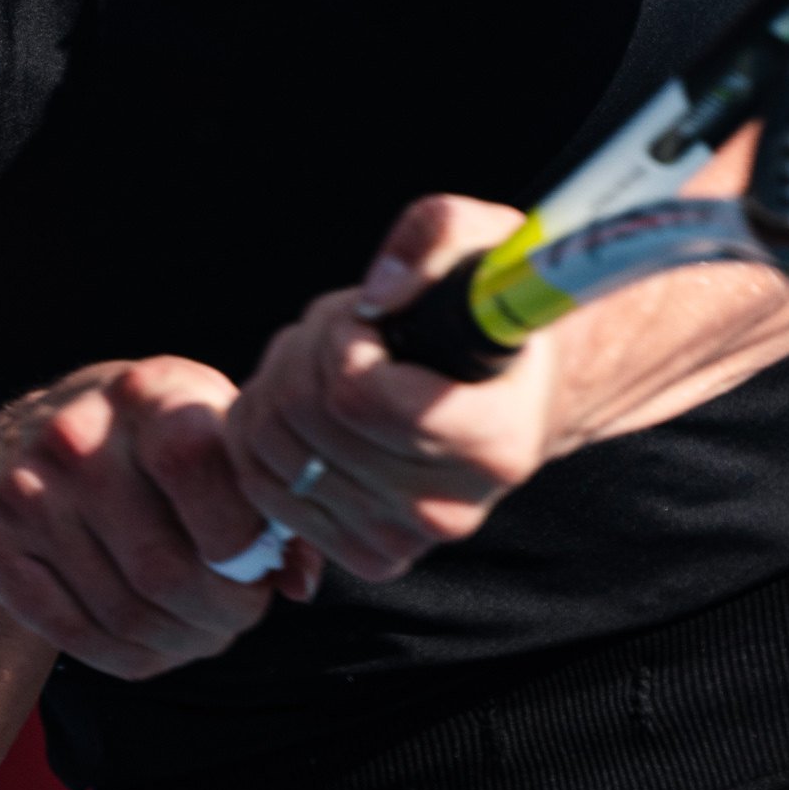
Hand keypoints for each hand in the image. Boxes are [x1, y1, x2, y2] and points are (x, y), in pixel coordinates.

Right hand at [0, 356, 321, 678]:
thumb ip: (269, 503)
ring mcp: (21, 485)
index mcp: (148, 392)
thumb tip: (299, 584)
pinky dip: (124, 658)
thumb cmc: (154, 445)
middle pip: (161, 567)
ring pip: (121, 611)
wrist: (31, 438)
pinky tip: (151, 648)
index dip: (238, 537)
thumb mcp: (215, 439)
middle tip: (238, 619)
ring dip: (178, 644)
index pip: (195, 465)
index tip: (258, 567)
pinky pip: (68, 630)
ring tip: (200, 633)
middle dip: (219, 615)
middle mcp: (75, 431)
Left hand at [227, 196, 569, 581]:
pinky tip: (312, 405)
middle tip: (347, 327)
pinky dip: (265, 431)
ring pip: (271, 451)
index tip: (373, 318)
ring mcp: (405, 539)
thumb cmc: (500, 312)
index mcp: (492, 439)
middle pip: (305, 418)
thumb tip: (376, 296)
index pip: (357, 395)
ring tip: (333, 361)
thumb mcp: (489, 239)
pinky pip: (262, 487)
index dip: (342, 338)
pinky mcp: (366, 554)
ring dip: (281, 383)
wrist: (526, 392)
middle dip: (306, 348)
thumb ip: (435, 236)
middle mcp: (450, 506)